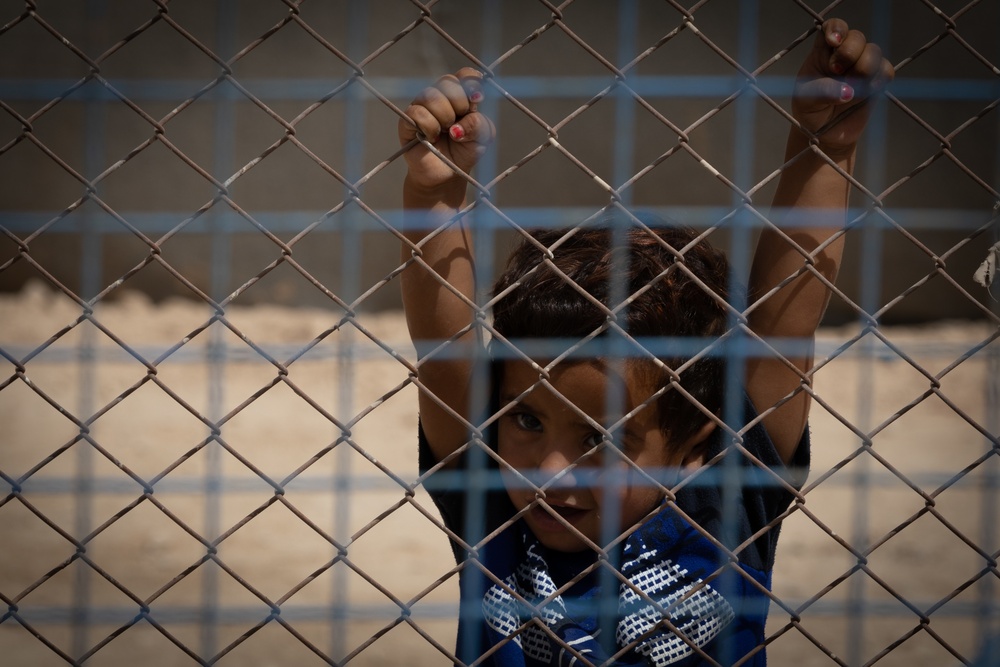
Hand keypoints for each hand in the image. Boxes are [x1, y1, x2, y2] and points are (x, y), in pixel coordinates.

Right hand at [398, 67, 494, 199]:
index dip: (471, 82)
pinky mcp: (407, 122)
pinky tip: (432, 138)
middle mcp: (439, 97)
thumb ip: (479, 124)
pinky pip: (417, 113)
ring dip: (444, 117)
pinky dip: (429, 127)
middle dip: (459, 104)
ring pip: (431, 96)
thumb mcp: (483, 137)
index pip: (464, 75)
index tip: (477, 100)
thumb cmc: (465, 152)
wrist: (447, 175)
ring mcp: (422, 108)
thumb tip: (457, 126)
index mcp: (460, 96)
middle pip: (448, 82)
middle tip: (459, 123)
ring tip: (446, 133)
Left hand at [792, 18, 893, 155]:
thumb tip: (848, 91)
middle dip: (849, 52)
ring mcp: (863, 65)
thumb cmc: (810, 110)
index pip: (833, 27)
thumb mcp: (805, 100)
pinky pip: (886, 71)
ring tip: (850, 89)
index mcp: (823, 51)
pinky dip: (877, 81)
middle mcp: (845, 53)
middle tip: (836, 71)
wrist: (825, 133)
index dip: (837, 28)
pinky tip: (865, 93)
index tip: (834, 41)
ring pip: (874, 51)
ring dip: (863, 68)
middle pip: (856, 36)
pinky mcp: (877, 80)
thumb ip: (822, 91)